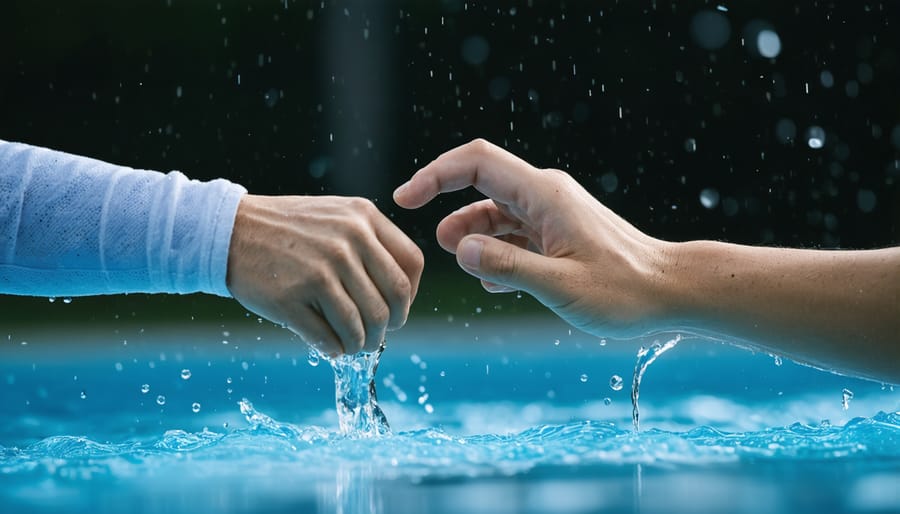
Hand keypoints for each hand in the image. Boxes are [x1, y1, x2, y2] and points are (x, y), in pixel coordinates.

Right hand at [226, 194, 423, 354]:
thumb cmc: (288, 229)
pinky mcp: (292, 298)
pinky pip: (330, 339)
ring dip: (361, 345)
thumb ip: (372, 242)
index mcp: (363, 218)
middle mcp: (347, 242)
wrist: (229, 231)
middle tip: (375, 335)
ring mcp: (320, 271)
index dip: (410, 297)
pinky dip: (335, 351)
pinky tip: (329, 346)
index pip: (412, 266)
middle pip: (392, 303)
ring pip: (364, 326)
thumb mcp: (338, 215)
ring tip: (351, 344)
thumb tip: (403, 294)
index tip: (395, 309)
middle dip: (388, 328)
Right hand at [393, 139, 668, 337]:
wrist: (671, 291)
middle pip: (482, 183)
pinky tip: (494, 281)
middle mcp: (545, 195)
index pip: (476, 163)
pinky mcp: (559, 233)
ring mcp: (553, 213)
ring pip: (497, 212)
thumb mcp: (560, 285)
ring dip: (474, 235)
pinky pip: (516, 233)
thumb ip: (507, 266)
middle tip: (436, 249)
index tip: (406, 199)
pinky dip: (497, 251)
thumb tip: (460, 249)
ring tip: (465, 266)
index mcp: (543, 195)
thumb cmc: (625, 291)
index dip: (435, 174)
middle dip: (450, 209)